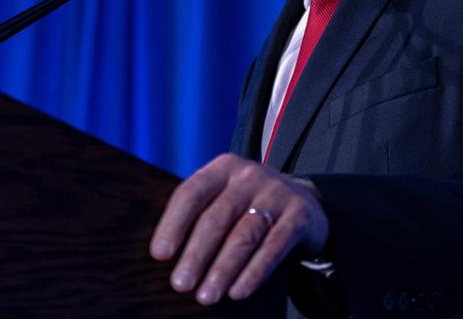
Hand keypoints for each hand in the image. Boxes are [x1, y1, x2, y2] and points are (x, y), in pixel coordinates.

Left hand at [149, 153, 327, 304]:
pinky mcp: (298, 216)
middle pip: (216, 218)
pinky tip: (238, 291)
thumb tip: (166, 255)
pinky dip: (254, 272)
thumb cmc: (248, 204)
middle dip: (196, 254)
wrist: (303, 200)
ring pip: (244, 236)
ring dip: (222, 269)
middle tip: (180, 284)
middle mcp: (249, 176)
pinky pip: (273, 248)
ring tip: (206, 295)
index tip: (159, 254)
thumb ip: (200, 212)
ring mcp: (276, 193)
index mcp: (222, 168)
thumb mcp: (225, 195)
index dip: (173, 224)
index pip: (192, 193)